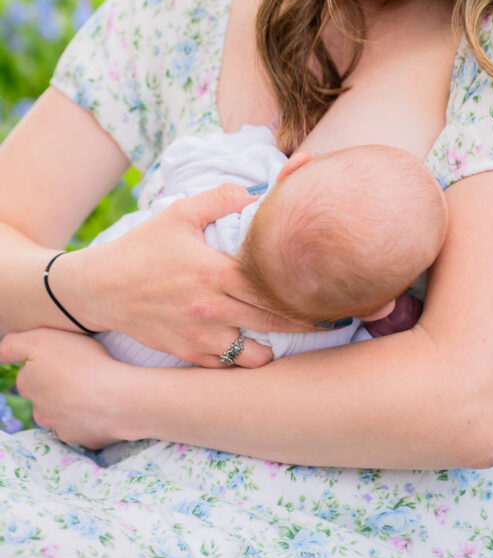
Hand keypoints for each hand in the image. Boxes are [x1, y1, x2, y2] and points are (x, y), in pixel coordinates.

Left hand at [0, 328, 126, 448]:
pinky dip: (95, 417)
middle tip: (82, 370)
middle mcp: (41, 413)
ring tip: (98, 387)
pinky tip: (109, 404)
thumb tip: (0, 354)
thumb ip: (12, 346)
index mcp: (29, 387)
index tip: (65, 355)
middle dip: (59, 386)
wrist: (118, 398)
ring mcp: (65, 429)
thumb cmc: (81, 362)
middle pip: (47, 397)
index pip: (30, 373)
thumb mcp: (40, 340)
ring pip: (67, 414)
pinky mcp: (89, 441)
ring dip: (76, 403)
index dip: (47, 361)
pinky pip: (90, 427)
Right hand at [52, 183, 305, 366]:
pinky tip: (251, 345)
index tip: (325, 294)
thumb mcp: (179, 213)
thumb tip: (257, 191)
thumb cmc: (142, 247)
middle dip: (304, 322)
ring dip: (273, 346)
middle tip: (327, 319)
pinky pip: (228, 366)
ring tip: (285, 334)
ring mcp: (200, 335)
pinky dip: (243, 358)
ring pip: (254, 355)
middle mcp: (212, 308)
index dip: (303, 292)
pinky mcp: (188, 353)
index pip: (273, 287)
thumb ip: (221, 198)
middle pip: (273, 321)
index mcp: (215, 272)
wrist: (100, 288)